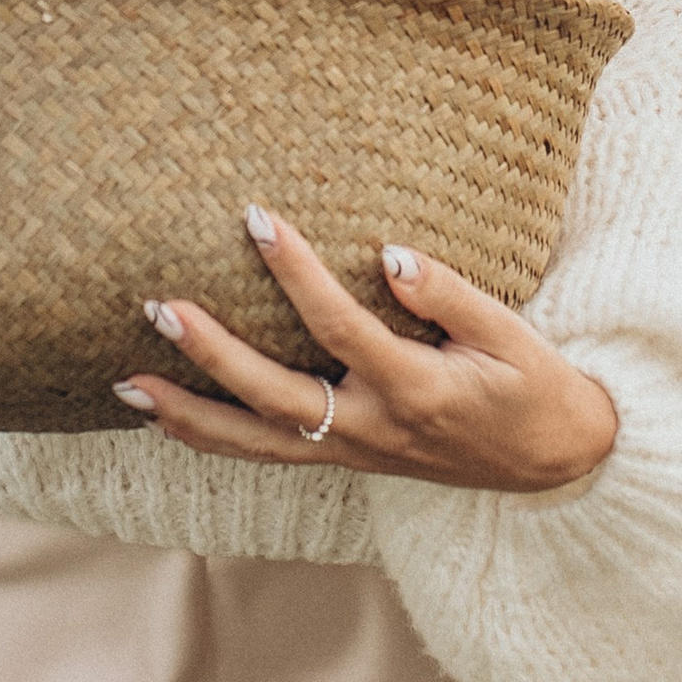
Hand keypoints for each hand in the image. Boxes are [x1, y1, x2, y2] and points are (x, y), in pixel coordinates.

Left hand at [114, 207, 617, 494]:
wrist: (556, 462)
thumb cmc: (534, 386)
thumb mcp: (510, 335)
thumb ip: (451, 294)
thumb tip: (390, 254)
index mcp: (416, 390)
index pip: (340, 328)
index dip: (296, 275)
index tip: (255, 219)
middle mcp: (374, 430)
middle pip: (275, 398)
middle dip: (212, 356)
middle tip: (159, 305)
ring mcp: (355, 453)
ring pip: (256, 444)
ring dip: (189, 415)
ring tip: (125, 385)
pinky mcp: (346, 460)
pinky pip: (266, 454)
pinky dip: (211, 440)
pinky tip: (164, 419)